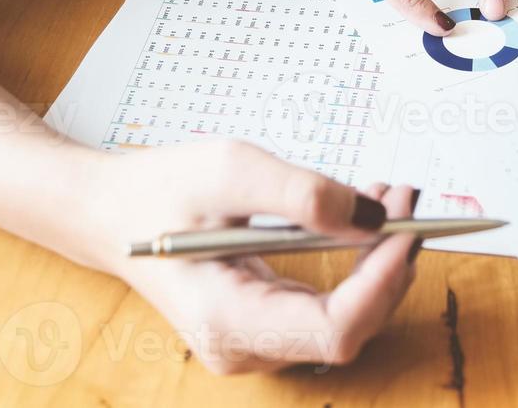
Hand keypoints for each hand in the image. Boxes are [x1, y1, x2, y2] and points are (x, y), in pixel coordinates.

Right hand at [82, 141, 419, 373]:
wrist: (109, 212)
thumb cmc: (159, 191)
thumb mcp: (230, 169)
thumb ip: (301, 193)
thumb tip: (371, 217)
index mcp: (228, 321)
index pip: (333, 329)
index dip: (381, 282)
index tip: (405, 227)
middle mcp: (245, 348)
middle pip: (348, 328)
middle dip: (389, 264)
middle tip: (407, 196)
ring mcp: (255, 342)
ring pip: (346, 319)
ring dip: (379, 262)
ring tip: (390, 196)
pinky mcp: (265, 323)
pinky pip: (329, 306)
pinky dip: (357, 264)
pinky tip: (365, 217)